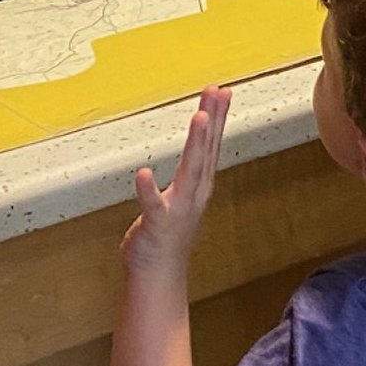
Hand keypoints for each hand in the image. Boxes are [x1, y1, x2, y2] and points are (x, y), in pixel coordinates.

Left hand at [124, 87, 232, 276]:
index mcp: (199, 185)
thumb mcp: (184, 194)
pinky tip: (143, 173)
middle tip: (217, 92)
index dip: (218, 117)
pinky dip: (148, 190)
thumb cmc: (167, 234)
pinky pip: (153, 205)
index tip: (223, 91)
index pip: (210, 144)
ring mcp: (178, 209)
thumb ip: (191, 168)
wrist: (159, 274)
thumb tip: (197, 142)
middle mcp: (194, 194)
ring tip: (199, 118)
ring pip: (190, 172)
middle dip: (212, 120)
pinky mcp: (158, 224)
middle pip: (205, 151)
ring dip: (196, 145)